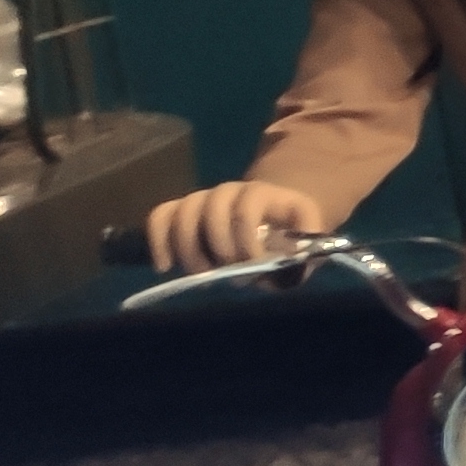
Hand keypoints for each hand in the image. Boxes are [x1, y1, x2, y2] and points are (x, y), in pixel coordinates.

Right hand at [147, 179, 326, 272]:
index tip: (253, 267)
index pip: (246, 209)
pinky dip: (158, 240)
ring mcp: (203, 198)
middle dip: (218, 246)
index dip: (247, 241)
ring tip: (201, 275)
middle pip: (212, 209)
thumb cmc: (290, 234)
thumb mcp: (308, 241)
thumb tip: (282, 272)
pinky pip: (160, 216)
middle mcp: (230, 190)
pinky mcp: (182, 210)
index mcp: (263, 193)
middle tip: (228, 272)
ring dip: (188, 248)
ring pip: (183, 212)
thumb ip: (303, 256)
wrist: (273, 215)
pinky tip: (165, 266)